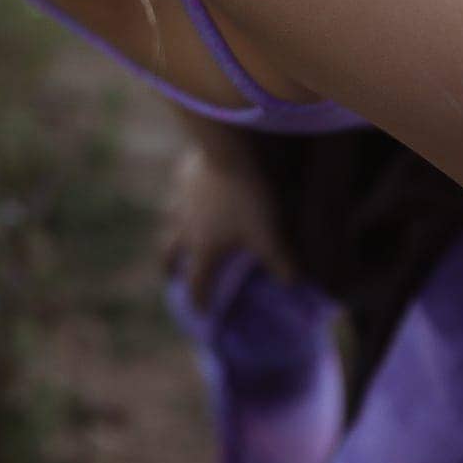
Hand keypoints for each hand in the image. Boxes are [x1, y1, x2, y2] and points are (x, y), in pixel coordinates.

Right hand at [157, 144, 298, 307]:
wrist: (226, 150)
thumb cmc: (247, 198)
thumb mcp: (269, 234)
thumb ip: (281, 263)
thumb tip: (293, 285)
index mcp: (204, 249)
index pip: (196, 283)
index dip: (199, 300)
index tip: (201, 312)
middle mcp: (185, 229)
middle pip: (169, 254)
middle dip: (170, 268)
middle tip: (172, 275)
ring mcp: (180, 201)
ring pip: (169, 223)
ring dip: (172, 234)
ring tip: (178, 237)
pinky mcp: (182, 178)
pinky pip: (177, 194)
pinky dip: (181, 202)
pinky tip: (188, 196)